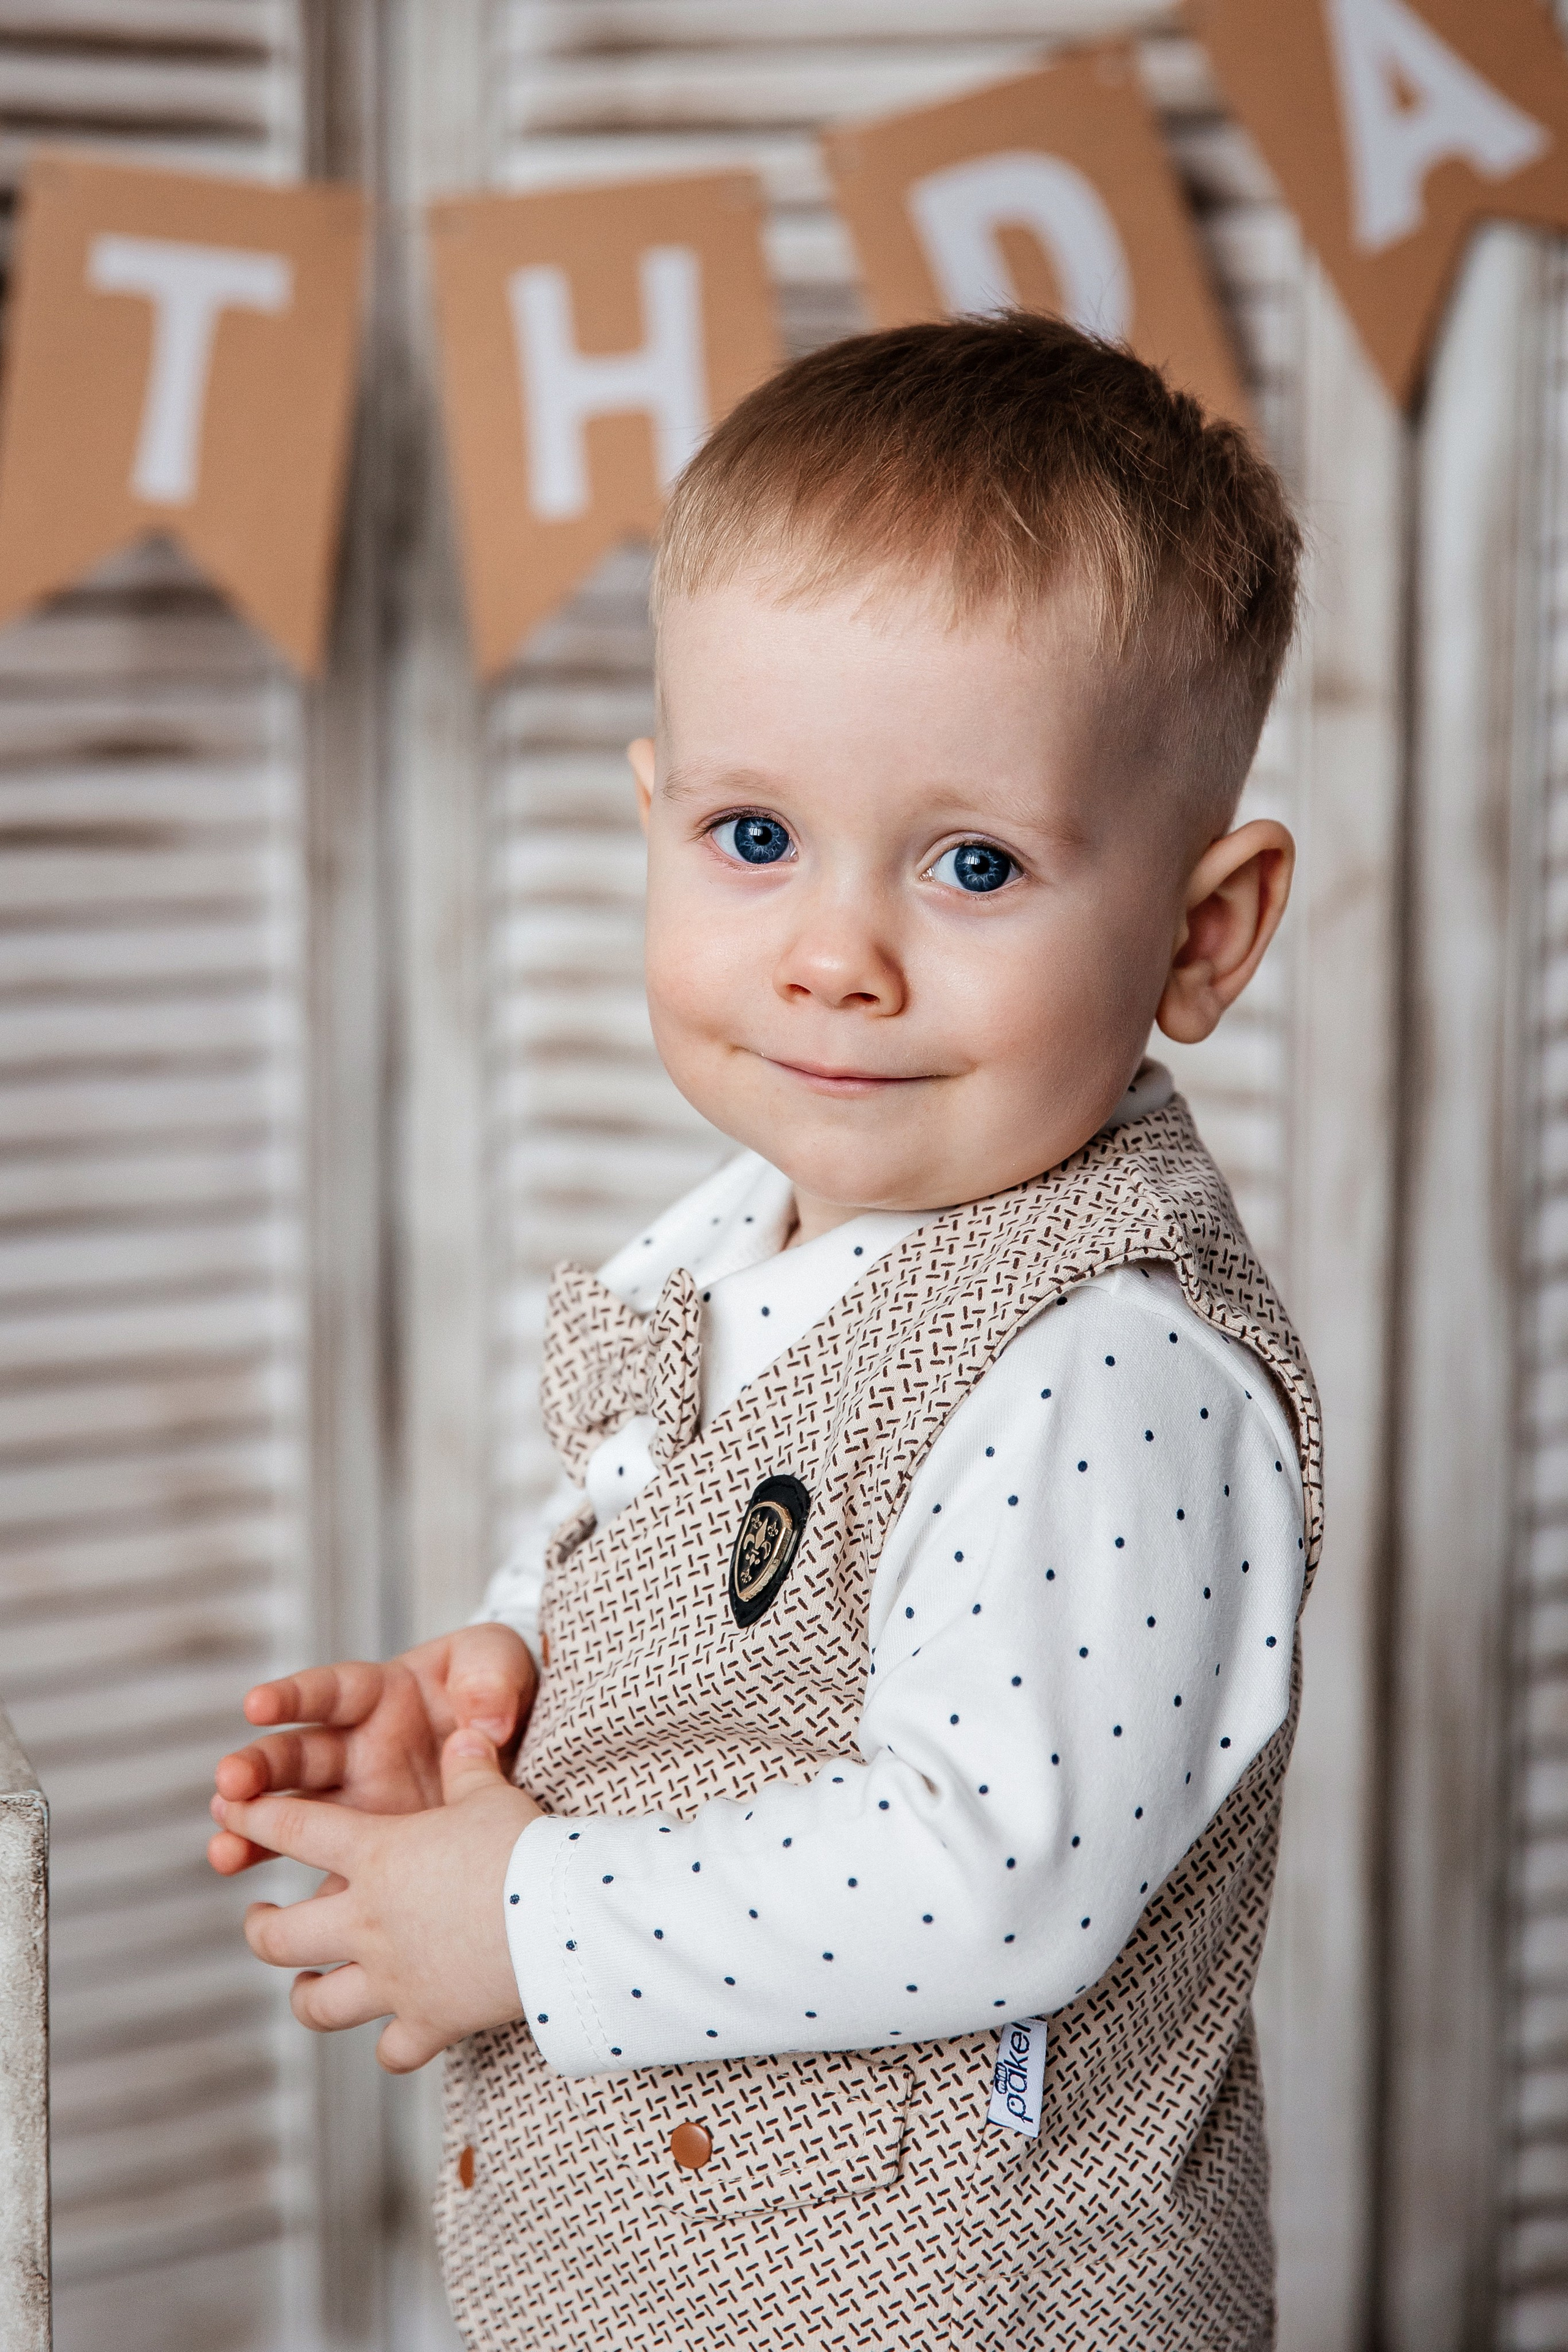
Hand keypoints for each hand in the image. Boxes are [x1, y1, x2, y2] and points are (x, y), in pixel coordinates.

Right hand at [207, 1624, 537, 1875]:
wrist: (529, 1751)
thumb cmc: (502, 1693)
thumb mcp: (500, 1664)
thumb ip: (491, 1678)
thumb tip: (484, 1722)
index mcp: (378, 1698)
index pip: (329, 1692)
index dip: (292, 1696)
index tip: (256, 1705)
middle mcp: (355, 1752)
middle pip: (296, 1757)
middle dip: (257, 1768)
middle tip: (228, 1784)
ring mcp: (360, 1807)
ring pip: (294, 1820)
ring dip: (254, 1833)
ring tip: (224, 1851)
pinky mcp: (373, 1856)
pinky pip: (332, 1876)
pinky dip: (307, 1897)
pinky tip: (277, 1915)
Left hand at [216, 1729, 541, 2071]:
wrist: (561, 1919)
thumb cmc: (523, 1846)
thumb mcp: (492, 1794)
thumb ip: (470, 1766)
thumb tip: (466, 1735)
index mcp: (375, 1854)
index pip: (293, 1829)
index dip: (253, 1816)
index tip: (228, 1811)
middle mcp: (367, 1921)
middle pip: (279, 1936)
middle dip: (259, 1927)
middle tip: (259, 1917)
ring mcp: (392, 1978)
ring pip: (317, 2004)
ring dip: (305, 1995)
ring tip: (305, 1984)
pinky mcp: (428, 2021)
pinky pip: (392, 2050)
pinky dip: (390, 2045)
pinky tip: (393, 2035)